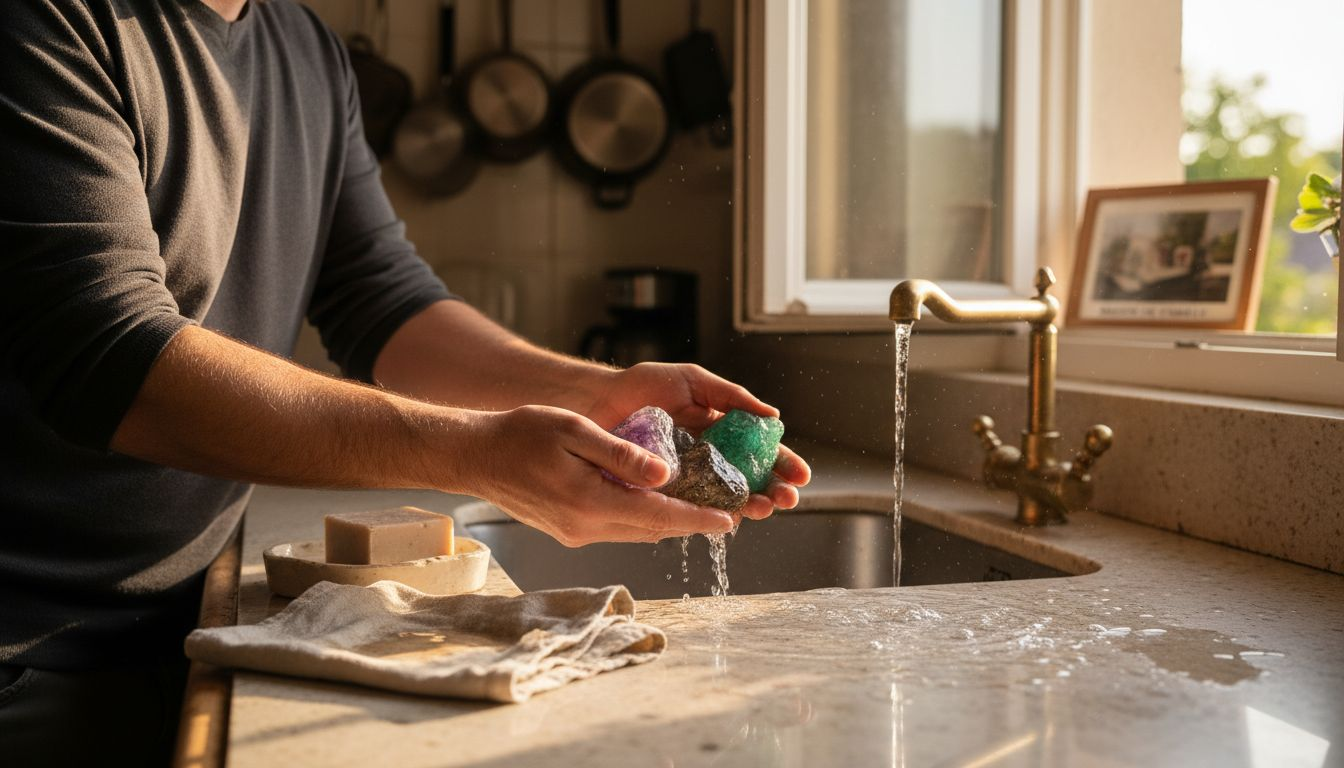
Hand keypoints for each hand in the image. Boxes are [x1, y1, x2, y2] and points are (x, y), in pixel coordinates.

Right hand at [458, 405, 737, 546]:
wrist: (475, 457)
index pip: (658, 516)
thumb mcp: (574, 432)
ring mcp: (576, 533)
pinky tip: (656, 501)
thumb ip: (621, 455)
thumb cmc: (520, 435)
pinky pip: (617, 527)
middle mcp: (586, 527)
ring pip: (636, 530)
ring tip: (702, 506)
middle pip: (653, 529)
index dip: (697, 519)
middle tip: (729, 512)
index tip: (729, 520)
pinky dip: (642, 516)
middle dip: (691, 522)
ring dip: (668, 520)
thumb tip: (666, 474)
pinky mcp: (569, 531)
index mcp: (590, 502)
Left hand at [581, 363, 811, 520]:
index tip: (801, 476)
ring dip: (750, 506)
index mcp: (721, 431)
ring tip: (763, 508)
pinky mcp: (663, 495)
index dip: (783, 463)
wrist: (597, 401)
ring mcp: (688, 479)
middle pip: (750, 480)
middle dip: (773, 491)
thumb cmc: (642, 387)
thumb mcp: (692, 381)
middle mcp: (709, 459)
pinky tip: (727, 518)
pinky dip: (710, 516)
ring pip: (726, 499)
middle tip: (786, 499)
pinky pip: (690, 509)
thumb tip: (771, 416)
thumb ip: (730, 396)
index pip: (760, 451)